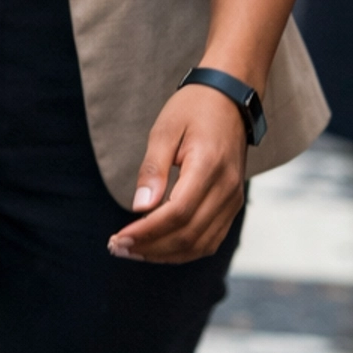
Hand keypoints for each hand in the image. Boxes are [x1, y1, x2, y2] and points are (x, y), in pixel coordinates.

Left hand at [108, 84, 246, 262]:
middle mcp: (227, 188)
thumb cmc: (193, 109)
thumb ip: (153, 169)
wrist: (230, 98)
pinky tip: (159, 247)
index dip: (147, 232)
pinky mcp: (233, 204)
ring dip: (166, 254)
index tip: (118, 238)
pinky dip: (184, 250)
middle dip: (151, 248)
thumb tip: (140, 208)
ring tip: (134, 251)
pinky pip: (210, 239)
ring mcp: (234, 198)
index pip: (177, 213)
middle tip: (118, 248)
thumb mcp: (165, 129)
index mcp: (208, 166)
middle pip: (188, 235)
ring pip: (201, 244)